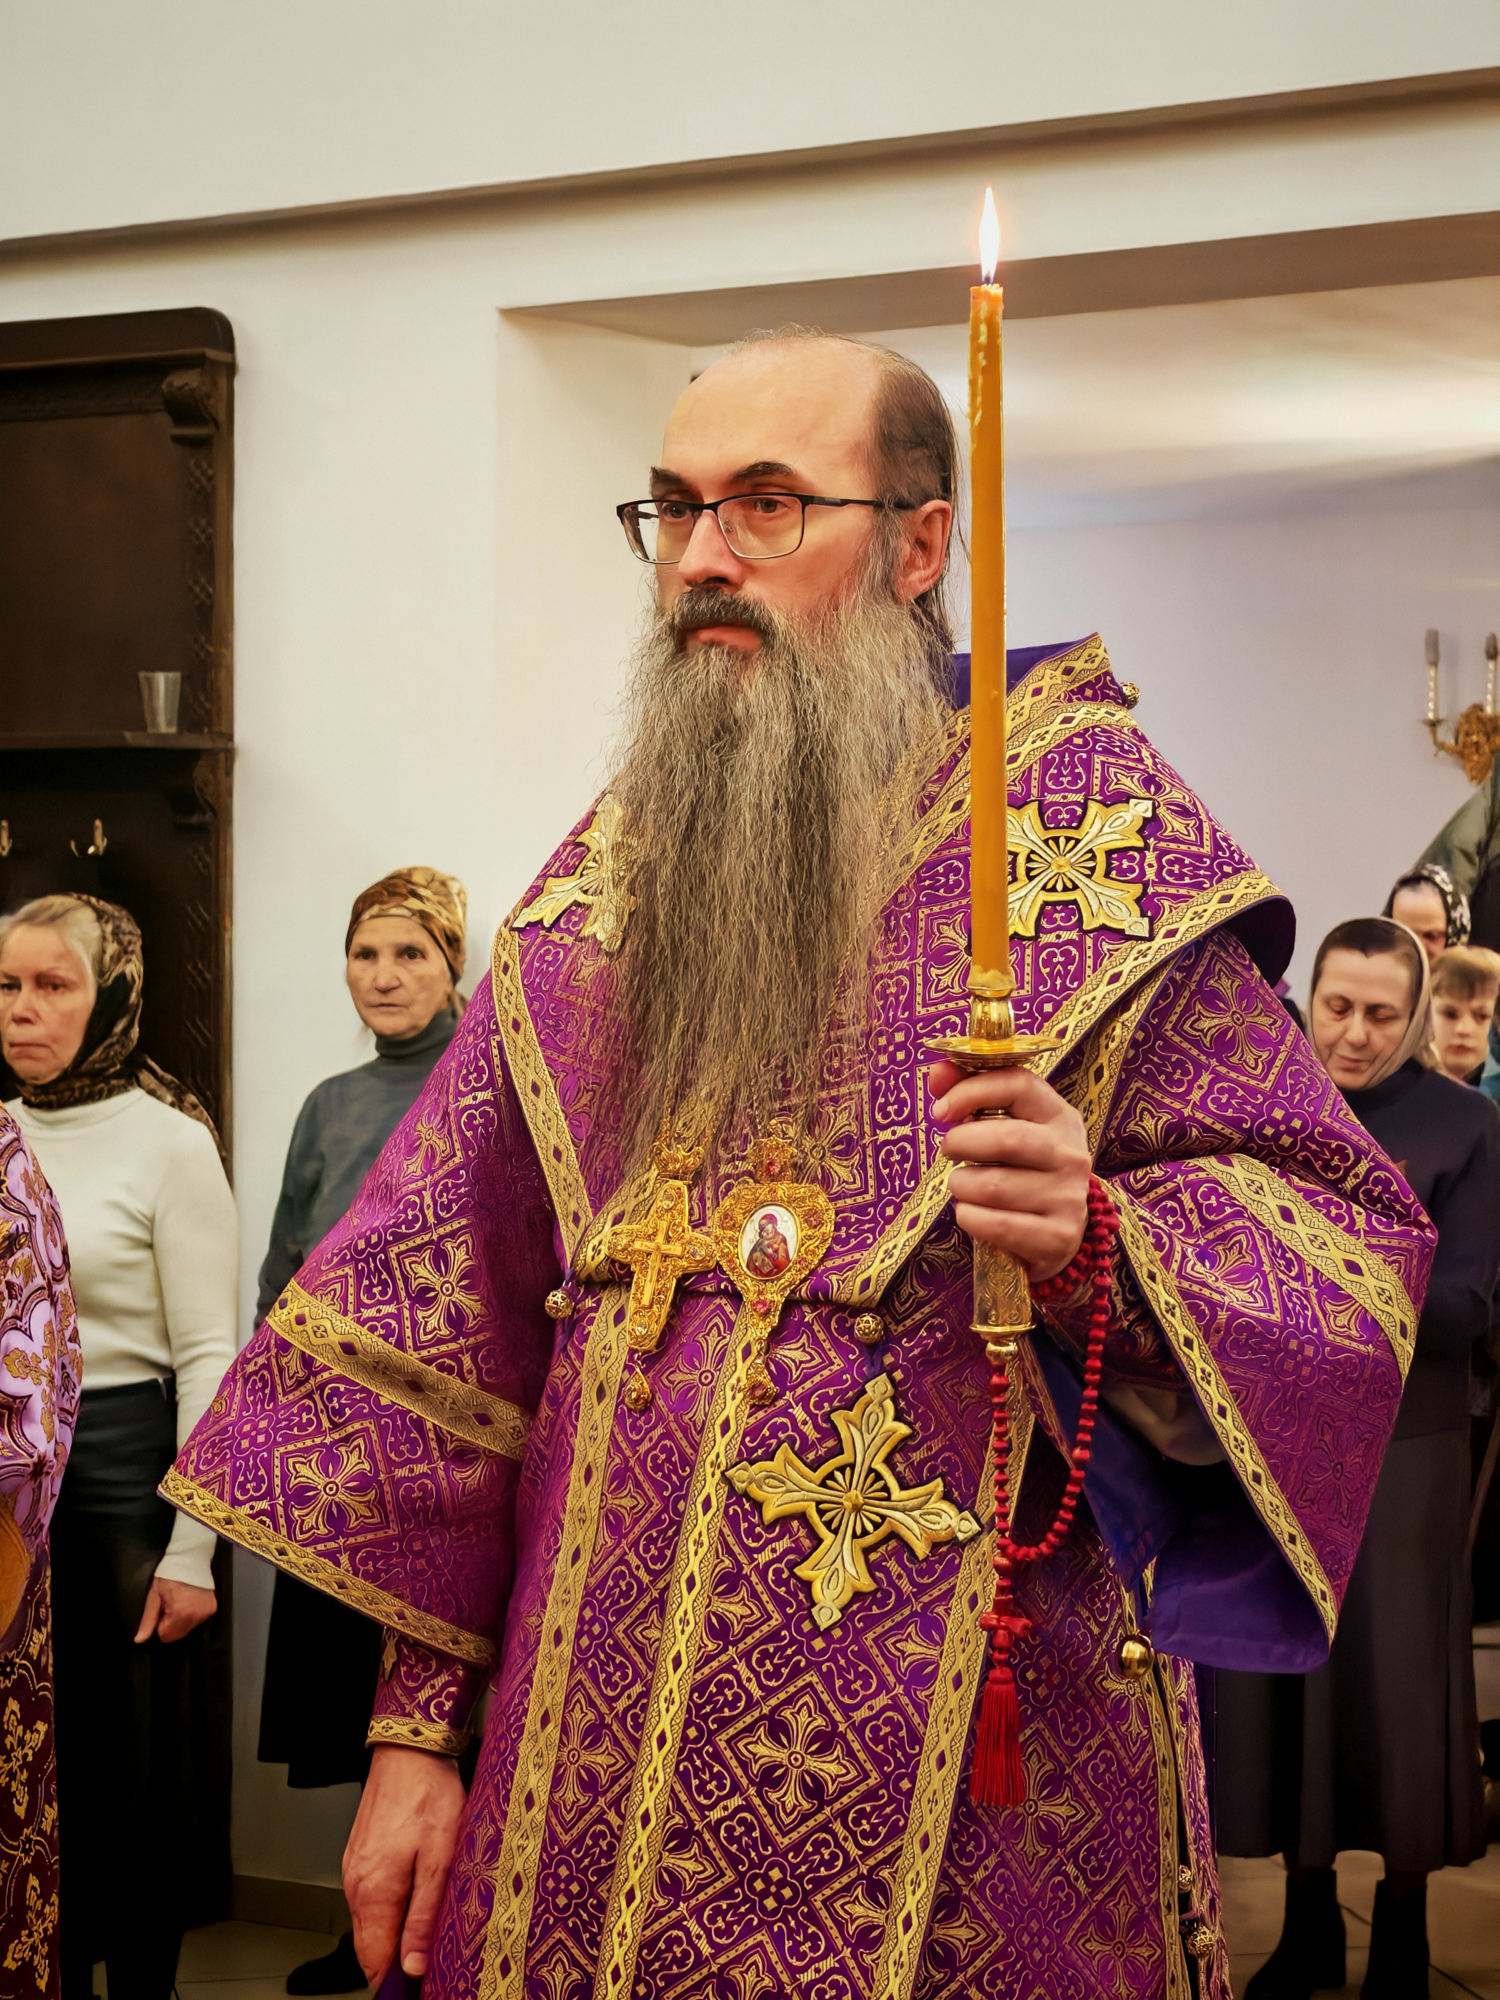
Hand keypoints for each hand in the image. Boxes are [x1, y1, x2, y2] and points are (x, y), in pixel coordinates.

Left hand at [134, 1577, 216, 1643]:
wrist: (191, 1559)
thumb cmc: (168, 1577)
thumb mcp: (154, 1596)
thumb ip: (148, 1619)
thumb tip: (139, 1640)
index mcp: (179, 1614)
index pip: (166, 1636)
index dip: (160, 1625)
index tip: (161, 1610)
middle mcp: (195, 1616)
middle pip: (178, 1634)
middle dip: (171, 1624)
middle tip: (170, 1606)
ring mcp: (206, 1613)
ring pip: (188, 1628)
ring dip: (182, 1620)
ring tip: (180, 1602)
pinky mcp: (212, 1609)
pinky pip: (198, 1620)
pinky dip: (192, 1615)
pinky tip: (190, 1601)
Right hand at [345, 1745, 464, 1984]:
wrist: (409, 1748)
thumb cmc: (428, 1795)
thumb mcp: (441, 1858)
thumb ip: (424, 1916)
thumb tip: (412, 1966)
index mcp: (373, 1893)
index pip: (374, 1962)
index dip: (397, 1980)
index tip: (423, 1982)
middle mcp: (356, 1886)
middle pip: (371, 1946)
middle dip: (398, 1959)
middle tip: (433, 1955)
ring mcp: (354, 1870)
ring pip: (372, 1922)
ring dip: (397, 1932)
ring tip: (431, 1923)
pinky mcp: (360, 1855)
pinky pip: (372, 1897)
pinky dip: (391, 1907)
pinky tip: (418, 1894)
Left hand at [928, 1062, 1090, 1280]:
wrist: (1056, 1235)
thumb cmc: (1021, 1171)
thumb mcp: (1006, 1129)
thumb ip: (972, 1095)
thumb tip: (938, 1072)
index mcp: (1059, 1117)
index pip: (1018, 1084)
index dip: (971, 1091)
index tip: (940, 1111)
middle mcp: (1070, 1155)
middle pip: (1007, 1138)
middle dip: (962, 1143)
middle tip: (948, 1151)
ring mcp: (1068, 1198)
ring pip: (992, 1186)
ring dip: (961, 1186)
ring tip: (964, 1186)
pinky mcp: (1057, 1237)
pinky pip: (995, 1225)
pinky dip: (970, 1218)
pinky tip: (972, 1214)